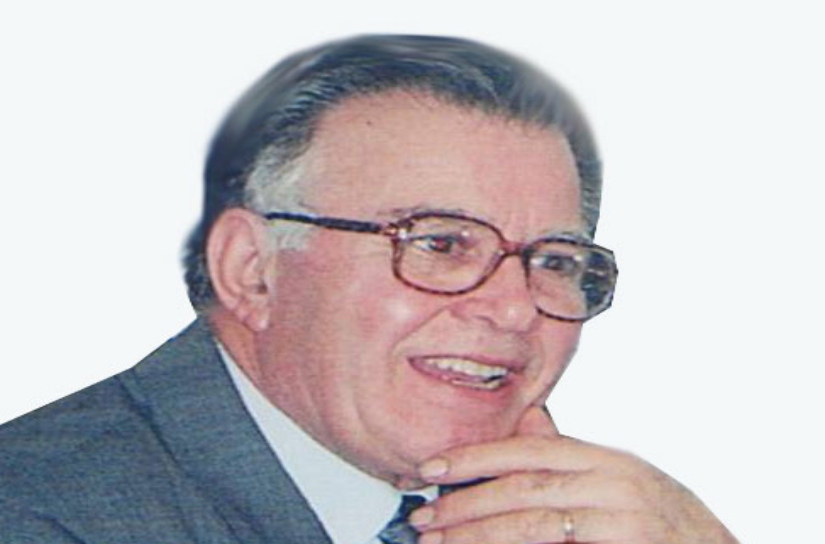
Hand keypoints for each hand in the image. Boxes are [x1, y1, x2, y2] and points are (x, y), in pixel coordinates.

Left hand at [410, 406, 737, 543]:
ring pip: (534, 524)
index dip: (475, 458)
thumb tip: (526, 424)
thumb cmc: (665, 524)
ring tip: (441, 541)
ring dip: (479, 533)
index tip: (431, 469)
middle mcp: (614, 482)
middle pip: (523, 487)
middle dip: (465, 503)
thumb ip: (569, 459)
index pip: (528, 450)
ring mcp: (624, 520)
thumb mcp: (618, 480)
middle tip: (425, 517)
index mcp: (604, 460)